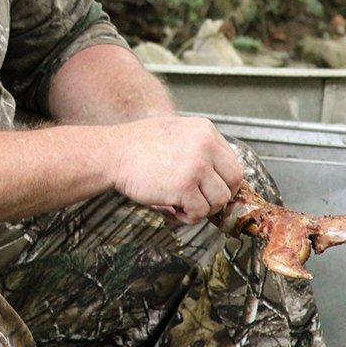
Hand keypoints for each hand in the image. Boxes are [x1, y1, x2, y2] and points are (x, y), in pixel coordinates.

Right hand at [104, 115, 243, 225]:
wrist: (112, 153)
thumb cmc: (137, 146)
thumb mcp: (175, 131)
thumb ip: (199, 146)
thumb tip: (219, 172)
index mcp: (205, 130)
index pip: (233, 163)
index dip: (224, 181)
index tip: (212, 190)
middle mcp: (205, 145)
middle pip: (233, 182)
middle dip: (217, 196)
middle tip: (199, 200)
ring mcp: (196, 166)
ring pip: (219, 200)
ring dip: (202, 208)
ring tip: (181, 204)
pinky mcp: (184, 187)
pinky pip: (200, 212)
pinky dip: (187, 217)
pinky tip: (171, 208)